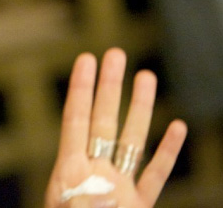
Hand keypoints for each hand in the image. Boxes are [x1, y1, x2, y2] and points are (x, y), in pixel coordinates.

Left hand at [45, 48, 187, 206]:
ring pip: (132, 141)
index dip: (81, 88)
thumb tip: (91, 183)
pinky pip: (154, 176)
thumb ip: (78, 197)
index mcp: (69, 174)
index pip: (76, 119)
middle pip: (104, 121)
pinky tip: (176, 127)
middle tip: (116, 52)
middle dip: (110, 86)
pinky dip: (167, 153)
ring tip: (146, 75)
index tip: (86, 58)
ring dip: (140, 109)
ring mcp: (118, 190)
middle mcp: (95, 174)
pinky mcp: (138, 207)